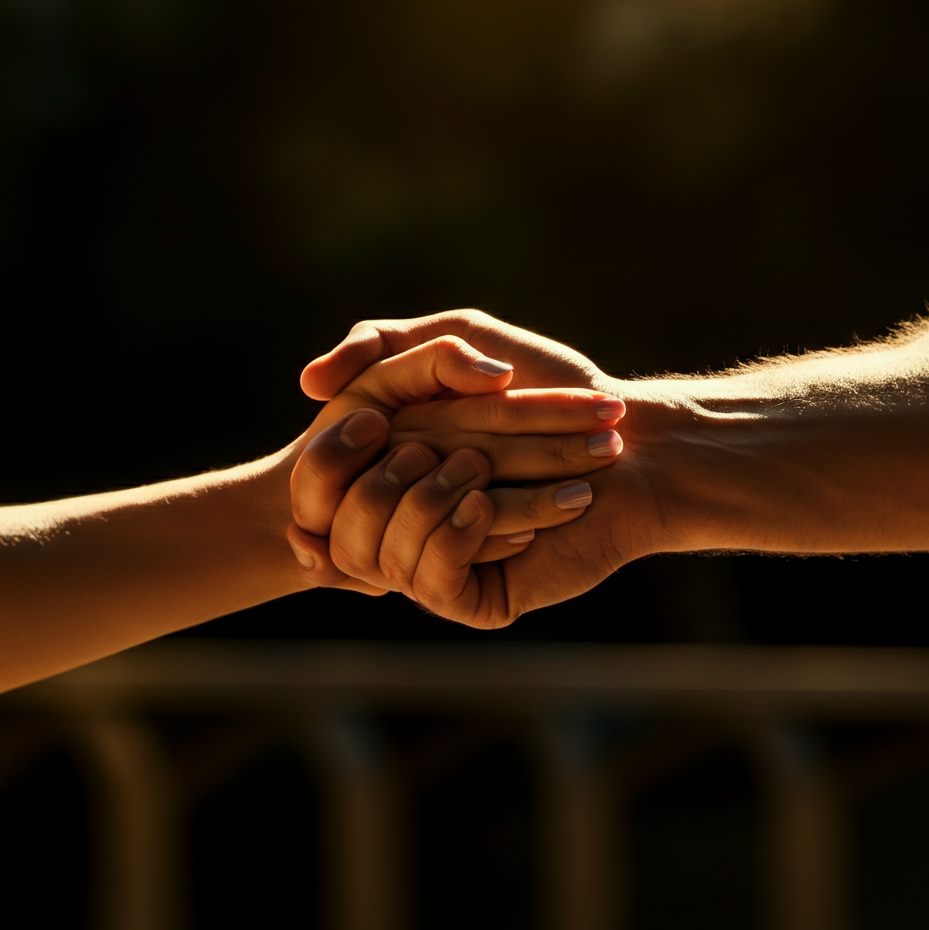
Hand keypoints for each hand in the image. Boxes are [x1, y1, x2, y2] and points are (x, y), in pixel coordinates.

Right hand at [295, 311, 684, 624]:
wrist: (618, 429)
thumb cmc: (543, 378)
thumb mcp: (455, 335)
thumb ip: (377, 344)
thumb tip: (308, 385)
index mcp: (392, 463)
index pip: (325, 477)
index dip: (325, 460)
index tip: (353, 429)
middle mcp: (406, 515)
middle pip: (353, 512)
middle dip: (409, 481)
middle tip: (464, 451)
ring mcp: (437, 558)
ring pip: (384, 548)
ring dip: (441, 499)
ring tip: (491, 476)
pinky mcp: (475, 594)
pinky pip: (434, 576)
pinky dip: (461, 533)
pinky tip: (492, 505)